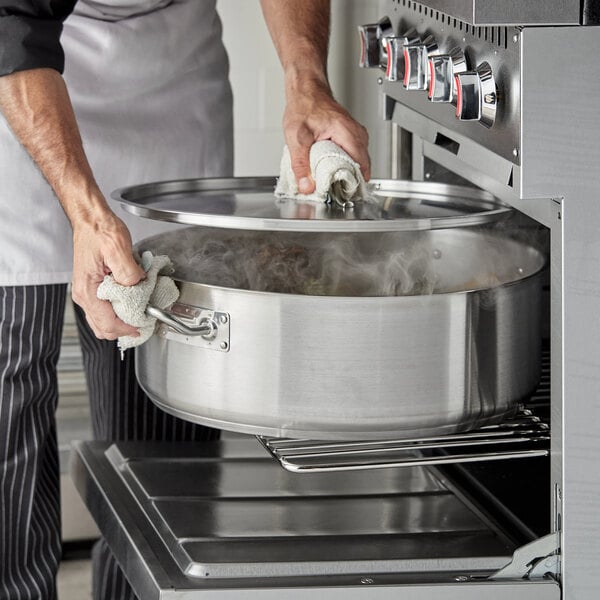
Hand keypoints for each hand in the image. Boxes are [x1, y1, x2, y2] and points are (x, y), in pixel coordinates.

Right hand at [71, 212, 145, 339]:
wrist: (91, 220)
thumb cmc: (100, 231)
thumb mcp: (118, 249)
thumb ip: (128, 272)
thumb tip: (137, 286)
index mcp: (88, 290)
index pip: (108, 324)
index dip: (128, 329)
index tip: (143, 326)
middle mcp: (84, 294)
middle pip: (104, 328)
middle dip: (124, 329)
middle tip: (143, 322)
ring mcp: (88, 292)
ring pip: (103, 321)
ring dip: (121, 321)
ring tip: (139, 313)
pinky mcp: (93, 288)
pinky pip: (105, 309)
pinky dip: (118, 311)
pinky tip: (131, 302)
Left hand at [283, 79, 370, 193]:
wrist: (306, 90)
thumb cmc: (304, 105)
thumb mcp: (296, 137)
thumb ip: (300, 164)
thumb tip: (306, 186)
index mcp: (347, 133)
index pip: (361, 166)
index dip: (352, 183)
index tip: (341, 193)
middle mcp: (356, 134)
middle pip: (361, 167)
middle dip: (349, 181)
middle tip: (335, 191)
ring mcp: (356, 135)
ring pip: (359, 163)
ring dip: (347, 174)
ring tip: (333, 182)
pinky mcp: (352, 137)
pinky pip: (354, 156)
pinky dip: (345, 165)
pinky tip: (333, 170)